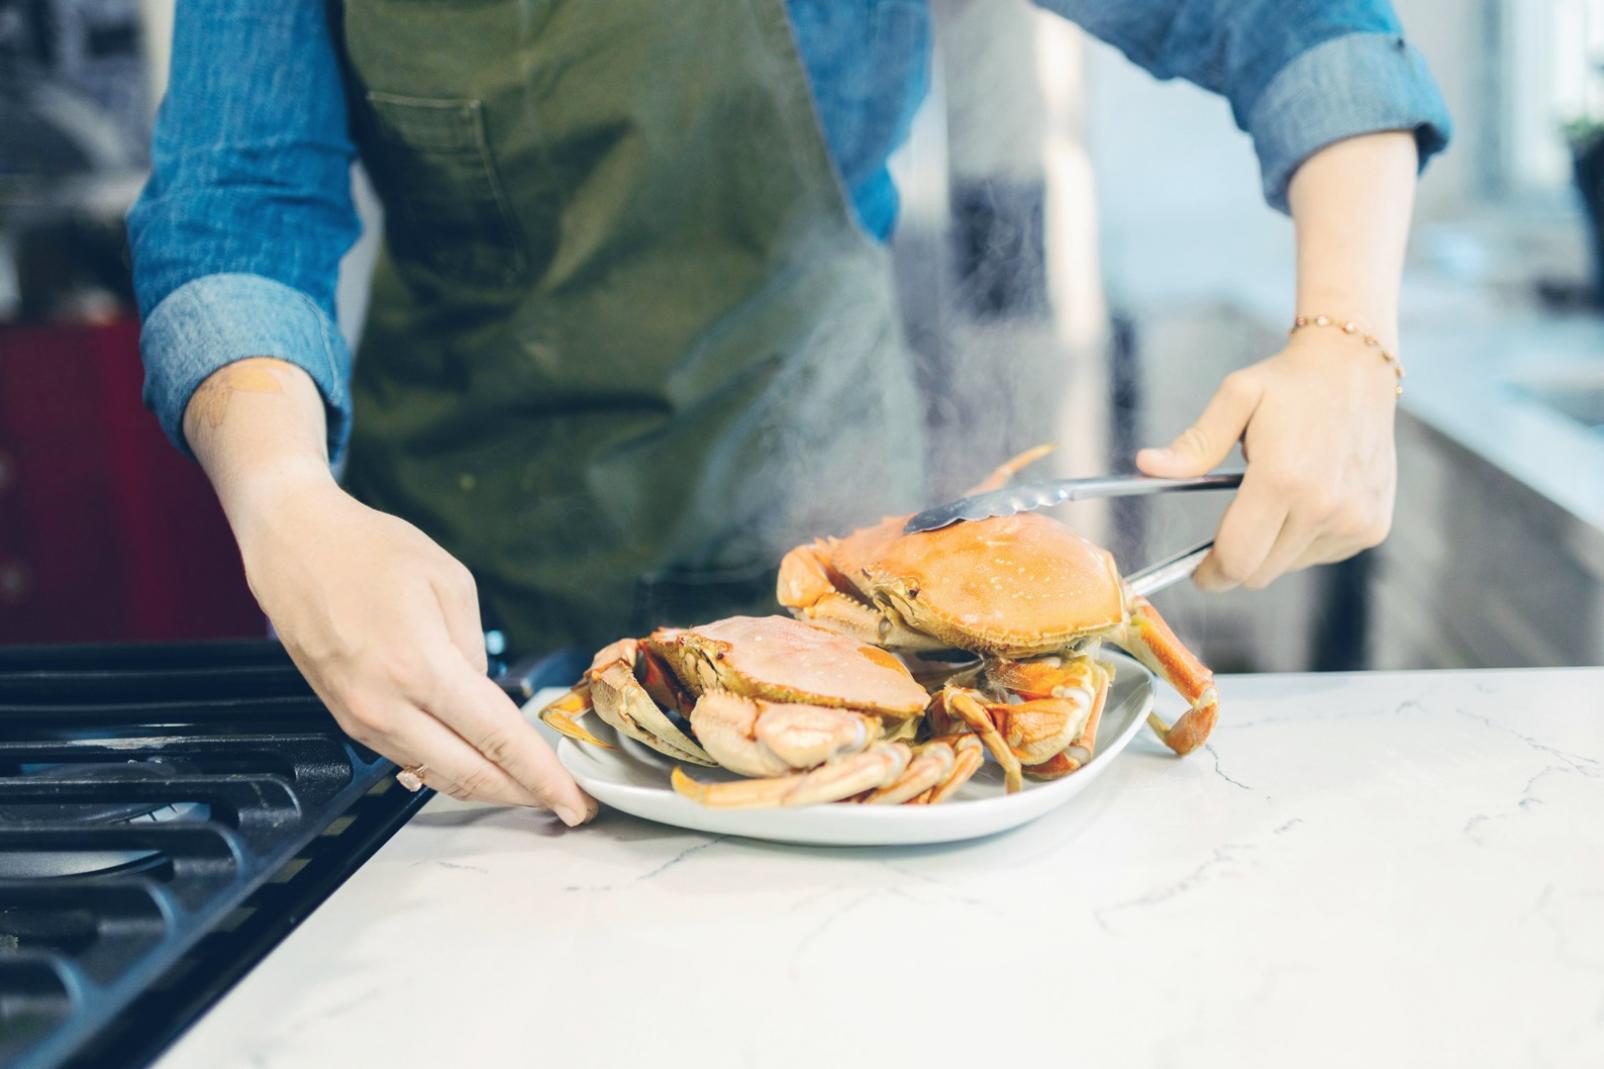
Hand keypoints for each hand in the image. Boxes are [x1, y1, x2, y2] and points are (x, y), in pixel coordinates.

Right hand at [233, 466, 597, 823]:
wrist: (294, 544)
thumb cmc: (372, 550)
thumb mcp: (451, 583)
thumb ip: (477, 648)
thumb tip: (484, 696)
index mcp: (422, 668)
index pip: (498, 740)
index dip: (543, 778)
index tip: (575, 803)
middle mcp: (387, 706)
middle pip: (469, 774)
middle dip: (524, 795)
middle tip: (563, 806)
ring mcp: (361, 719)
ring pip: (436, 775)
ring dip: (486, 788)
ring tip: (528, 789)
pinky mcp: (345, 719)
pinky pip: (406, 759)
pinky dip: (446, 770)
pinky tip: (474, 766)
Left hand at [1135, 327, 1397, 590]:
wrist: (1356, 368)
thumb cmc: (1290, 383)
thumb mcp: (1235, 398)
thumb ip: (1194, 444)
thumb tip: (1147, 466)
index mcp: (1284, 480)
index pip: (1238, 559)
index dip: (1211, 574)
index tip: (1198, 572)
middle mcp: (1324, 507)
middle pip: (1260, 572)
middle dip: (1235, 562)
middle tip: (1226, 537)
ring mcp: (1354, 520)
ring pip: (1290, 565)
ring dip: (1272, 547)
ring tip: (1277, 496)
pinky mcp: (1373, 526)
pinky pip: (1321, 555)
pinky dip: (1304, 540)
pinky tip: (1307, 499)